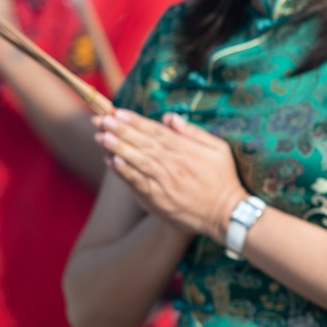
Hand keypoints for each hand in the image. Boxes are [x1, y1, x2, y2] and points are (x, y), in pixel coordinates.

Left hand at [95, 109, 245, 238]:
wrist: (226, 214)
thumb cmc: (224, 179)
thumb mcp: (219, 149)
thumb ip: (194, 132)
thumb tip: (170, 117)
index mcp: (187, 150)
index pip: (156, 132)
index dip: (135, 121)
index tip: (117, 112)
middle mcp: (174, 164)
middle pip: (143, 144)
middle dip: (120, 130)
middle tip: (101, 119)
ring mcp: (165, 182)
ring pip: (138, 161)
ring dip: (117, 148)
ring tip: (100, 136)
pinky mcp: (159, 199)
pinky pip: (138, 183)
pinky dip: (124, 172)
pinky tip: (111, 161)